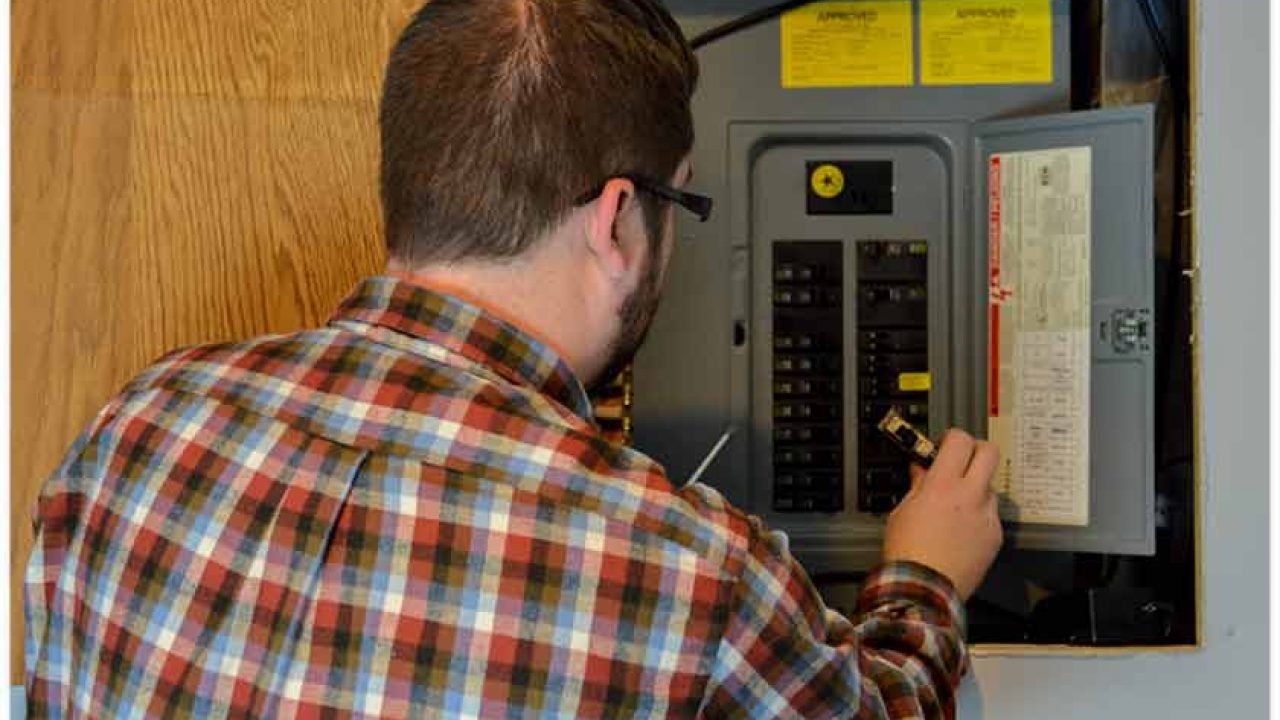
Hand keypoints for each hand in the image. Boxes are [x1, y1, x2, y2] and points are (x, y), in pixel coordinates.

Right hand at [882, 429, 1002, 599]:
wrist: (924, 589)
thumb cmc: (908, 553)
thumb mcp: (903, 510)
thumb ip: (918, 485)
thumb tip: (922, 470)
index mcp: (943, 485)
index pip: (960, 440)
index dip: (952, 437)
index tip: (945, 444)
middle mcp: (971, 496)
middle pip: (989, 452)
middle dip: (976, 450)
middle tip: (961, 460)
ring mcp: (987, 516)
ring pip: (990, 486)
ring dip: (976, 488)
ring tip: (956, 507)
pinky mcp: (995, 536)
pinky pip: (991, 515)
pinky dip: (978, 516)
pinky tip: (961, 531)